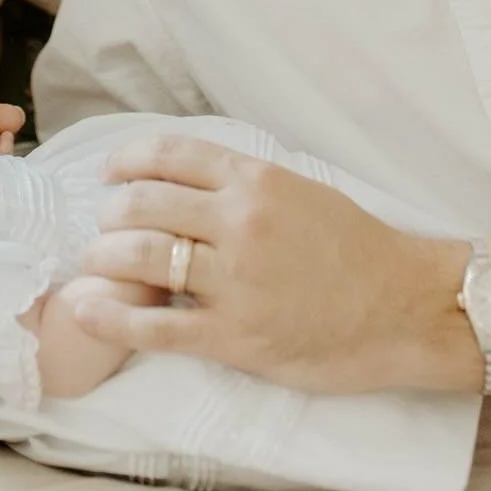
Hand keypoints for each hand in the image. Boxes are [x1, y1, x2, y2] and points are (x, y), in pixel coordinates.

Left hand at [75, 135, 456, 393]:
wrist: (404, 307)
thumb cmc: (356, 246)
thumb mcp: (300, 189)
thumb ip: (243, 182)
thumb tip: (186, 175)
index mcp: (255, 180)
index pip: (169, 155)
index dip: (126, 160)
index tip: (108, 172)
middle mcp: (240, 222)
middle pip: (143, 204)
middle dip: (109, 214)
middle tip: (102, 227)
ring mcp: (236, 281)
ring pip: (141, 258)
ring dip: (103, 258)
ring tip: (93, 264)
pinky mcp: (237, 336)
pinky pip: (157, 325)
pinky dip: (112, 316)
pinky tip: (85, 309)